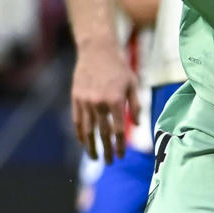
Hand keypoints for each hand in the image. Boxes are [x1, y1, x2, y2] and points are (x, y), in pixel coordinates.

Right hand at [72, 37, 138, 161]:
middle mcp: (99, 103)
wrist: (97, 50)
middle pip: (102, 134)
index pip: (117, 130)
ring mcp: (85, 101)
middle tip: (110, 162)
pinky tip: (84, 142)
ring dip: (91, 146)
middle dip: (106, 150)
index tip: (121, 156)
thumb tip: (138, 125)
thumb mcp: (133, 84)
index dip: (120, 146)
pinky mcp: (75, 98)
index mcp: (115, 100)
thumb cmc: (119, 67)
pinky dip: (80, 134)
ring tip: (95, 157)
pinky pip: (77, 121)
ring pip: (87, 130)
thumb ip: (136, 106)